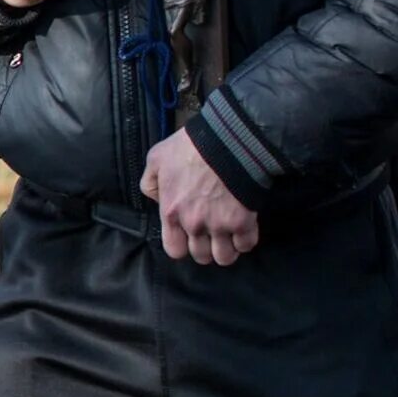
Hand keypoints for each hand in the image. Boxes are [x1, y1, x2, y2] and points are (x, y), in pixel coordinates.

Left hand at [140, 127, 260, 265]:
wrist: (228, 139)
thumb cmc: (191, 146)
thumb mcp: (157, 158)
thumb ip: (150, 182)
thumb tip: (157, 199)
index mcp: (171, 212)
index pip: (174, 250)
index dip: (182, 245)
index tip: (189, 236)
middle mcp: (194, 224)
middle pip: (201, 256)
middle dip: (206, 248)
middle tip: (211, 234)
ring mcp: (220, 225)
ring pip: (225, 257)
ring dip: (227, 249)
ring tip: (229, 236)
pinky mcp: (243, 221)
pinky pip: (247, 244)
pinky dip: (247, 240)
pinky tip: (245, 228)